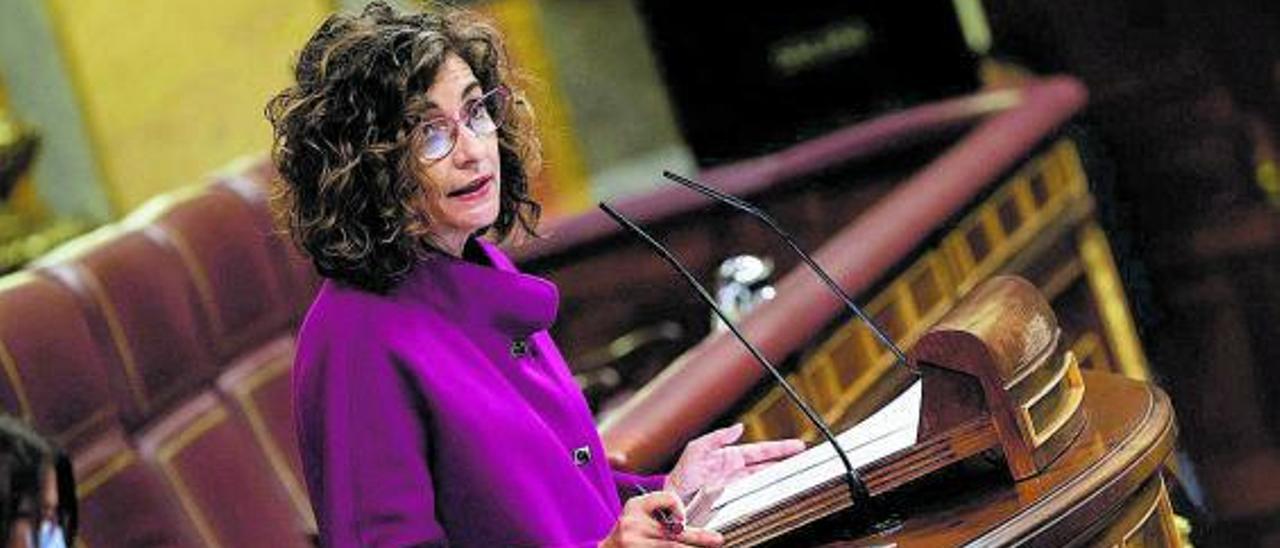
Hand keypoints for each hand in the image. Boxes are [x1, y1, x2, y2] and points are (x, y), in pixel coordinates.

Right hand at [600, 490, 722, 546]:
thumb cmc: (629, 534)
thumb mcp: (638, 515)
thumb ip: (661, 513)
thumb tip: (689, 523)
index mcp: (634, 506)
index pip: (667, 499)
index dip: (679, 509)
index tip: (681, 521)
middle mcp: (632, 524)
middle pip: (674, 533)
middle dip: (698, 538)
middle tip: (717, 540)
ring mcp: (634, 544)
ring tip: (709, 545)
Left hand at [664, 423, 804, 500]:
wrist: (673, 500)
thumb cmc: (681, 475)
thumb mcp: (696, 449)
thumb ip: (717, 437)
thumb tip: (739, 427)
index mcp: (730, 456)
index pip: (760, 450)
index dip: (779, 448)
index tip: (798, 446)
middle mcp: (736, 470)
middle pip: (767, 465)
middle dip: (786, 461)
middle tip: (806, 459)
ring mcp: (736, 485)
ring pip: (764, 479)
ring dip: (780, 477)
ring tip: (798, 474)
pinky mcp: (734, 500)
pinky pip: (755, 494)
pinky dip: (768, 492)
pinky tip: (779, 492)